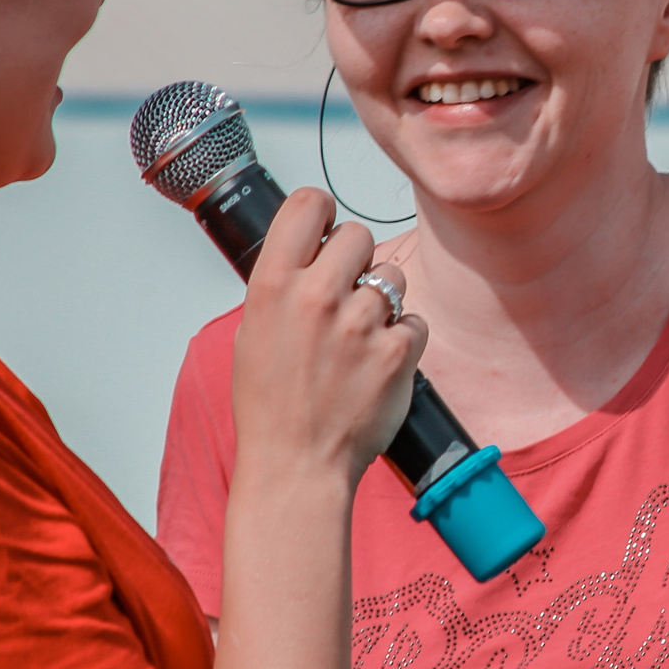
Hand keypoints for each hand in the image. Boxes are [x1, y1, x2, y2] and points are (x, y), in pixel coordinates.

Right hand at [229, 189, 426, 481]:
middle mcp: (316, 296)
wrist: (296, 465)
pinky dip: (403, 340)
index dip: (322, 214)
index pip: (308, 203)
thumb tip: (311, 249)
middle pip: (358, 234)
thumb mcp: (253, 332)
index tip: (324, 233)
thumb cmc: (271, 405)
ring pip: (392, 277)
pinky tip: (378, 364)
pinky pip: (415, 320)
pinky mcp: (397, 352)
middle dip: (355, 262)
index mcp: (272, 285)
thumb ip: (283, 284)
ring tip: (359, 338)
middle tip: (344, 297)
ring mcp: (360, 324)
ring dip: (383, 302)